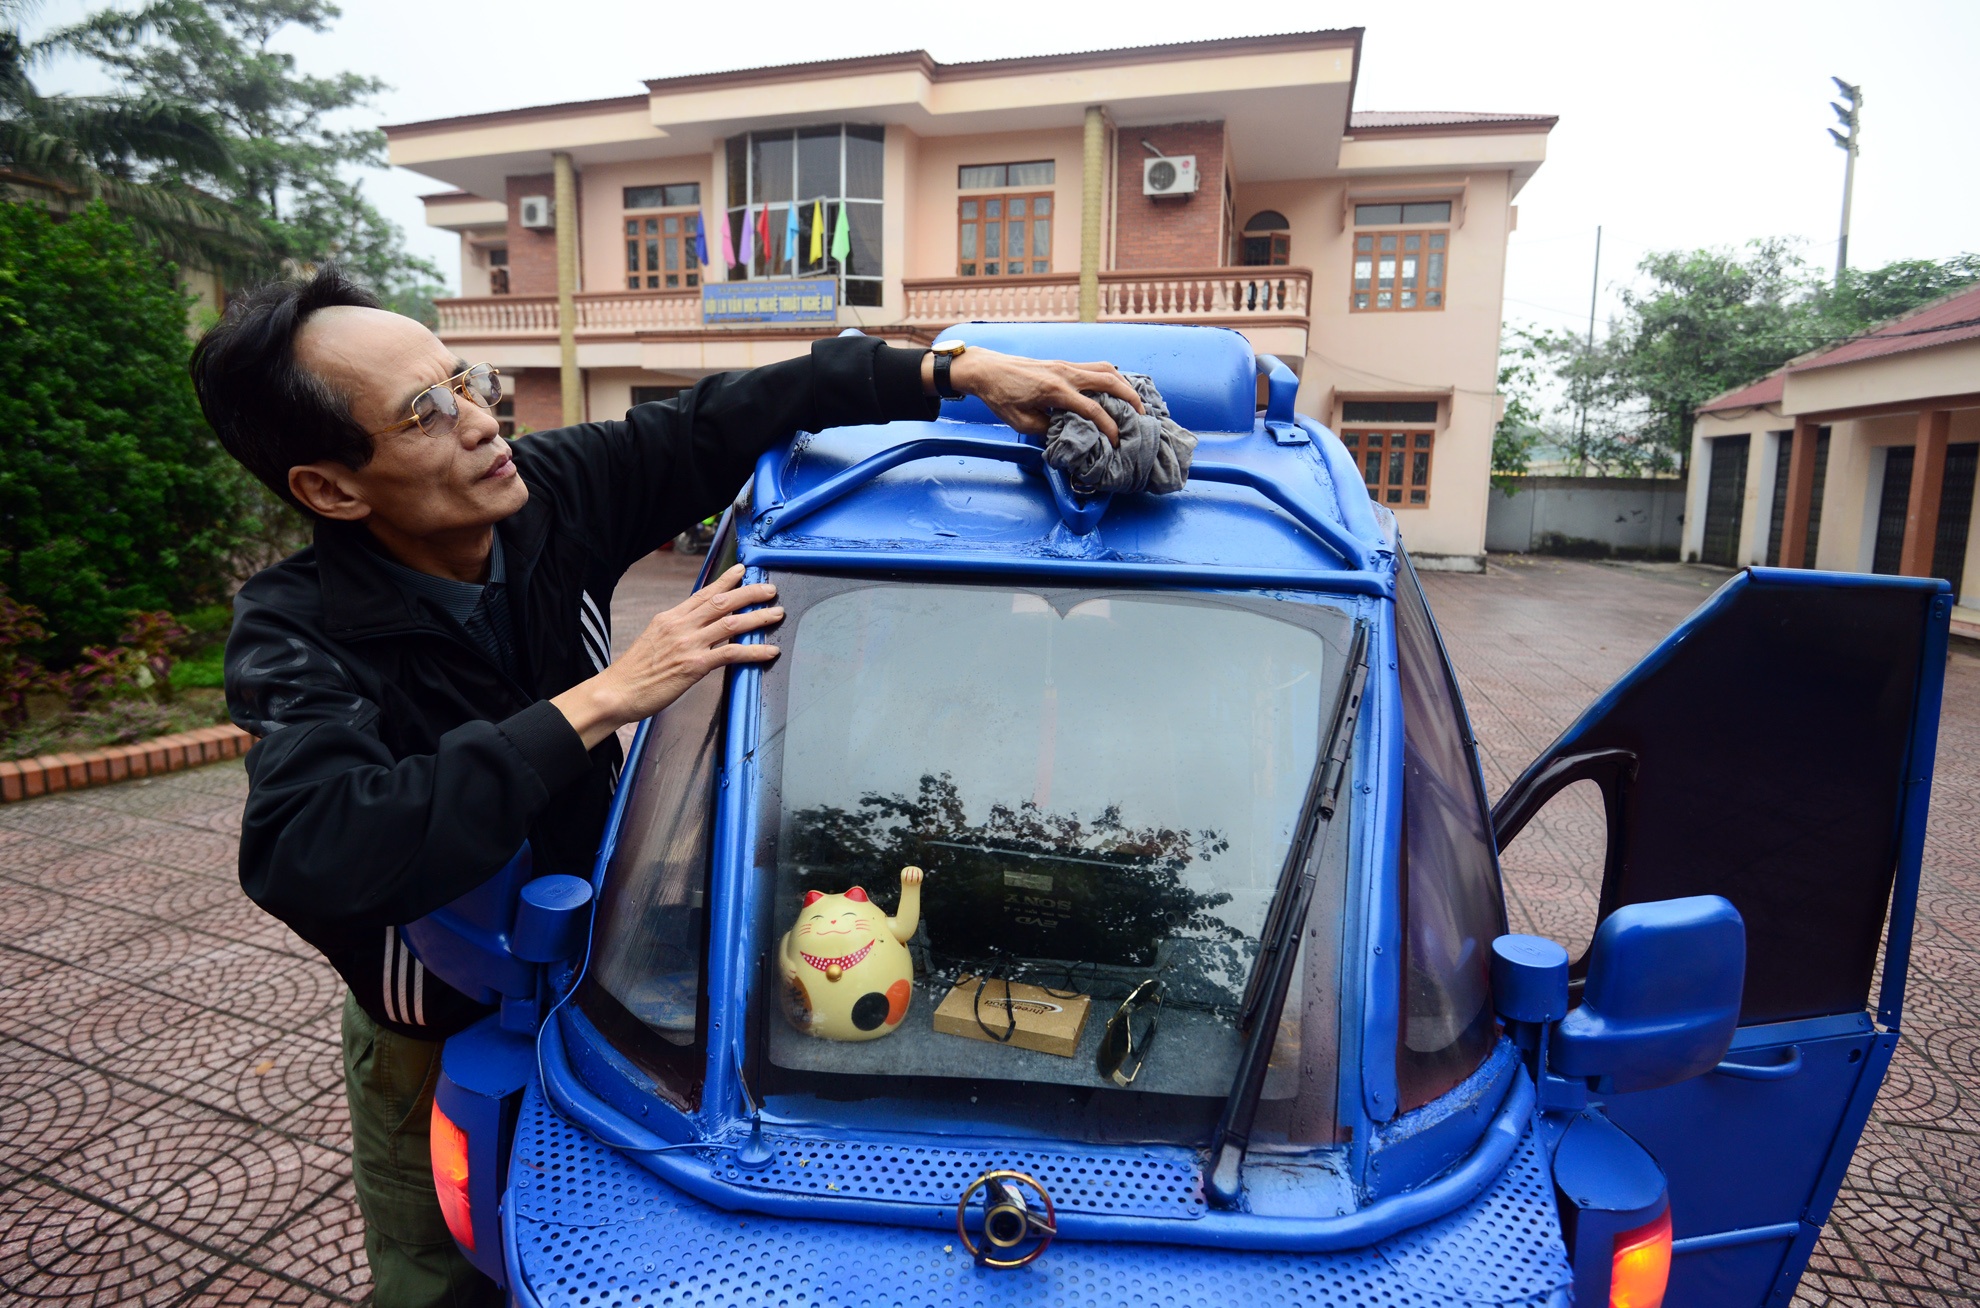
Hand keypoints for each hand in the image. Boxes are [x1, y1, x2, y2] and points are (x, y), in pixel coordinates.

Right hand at [551, 565, 780, 748]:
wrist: (616, 691)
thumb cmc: (634, 672)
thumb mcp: (653, 640)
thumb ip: (676, 630)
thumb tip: (696, 628)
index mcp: (669, 617)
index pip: (703, 593)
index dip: (726, 581)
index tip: (742, 570)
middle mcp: (680, 625)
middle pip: (722, 602)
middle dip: (750, 593)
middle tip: (770, 589)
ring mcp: (688, 644)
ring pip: (732, 623)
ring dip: (758, 617)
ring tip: (777, 613)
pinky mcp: (694, 665)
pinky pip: (731, 653)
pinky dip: (754, 650)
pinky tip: (770, 651)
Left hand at [930, 347, 1144, 446]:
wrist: (987, 370)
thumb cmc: (1001, 397)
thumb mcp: (1022, 422)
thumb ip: (1049, 429)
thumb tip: (1069, 435)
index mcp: (1055, 390)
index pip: (1092, 409)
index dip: (1109, 427)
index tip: (1117, 441)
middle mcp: (1065, 373)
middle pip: (1109, 380)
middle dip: (1130, 397)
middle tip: (1143, 413)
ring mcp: (1065, 365)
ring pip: (1105, 368)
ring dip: (1124, 383)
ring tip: (1135, 399)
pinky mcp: (1063, 363)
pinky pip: (1094, 366)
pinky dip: (1110, 376)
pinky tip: (1116, 386)